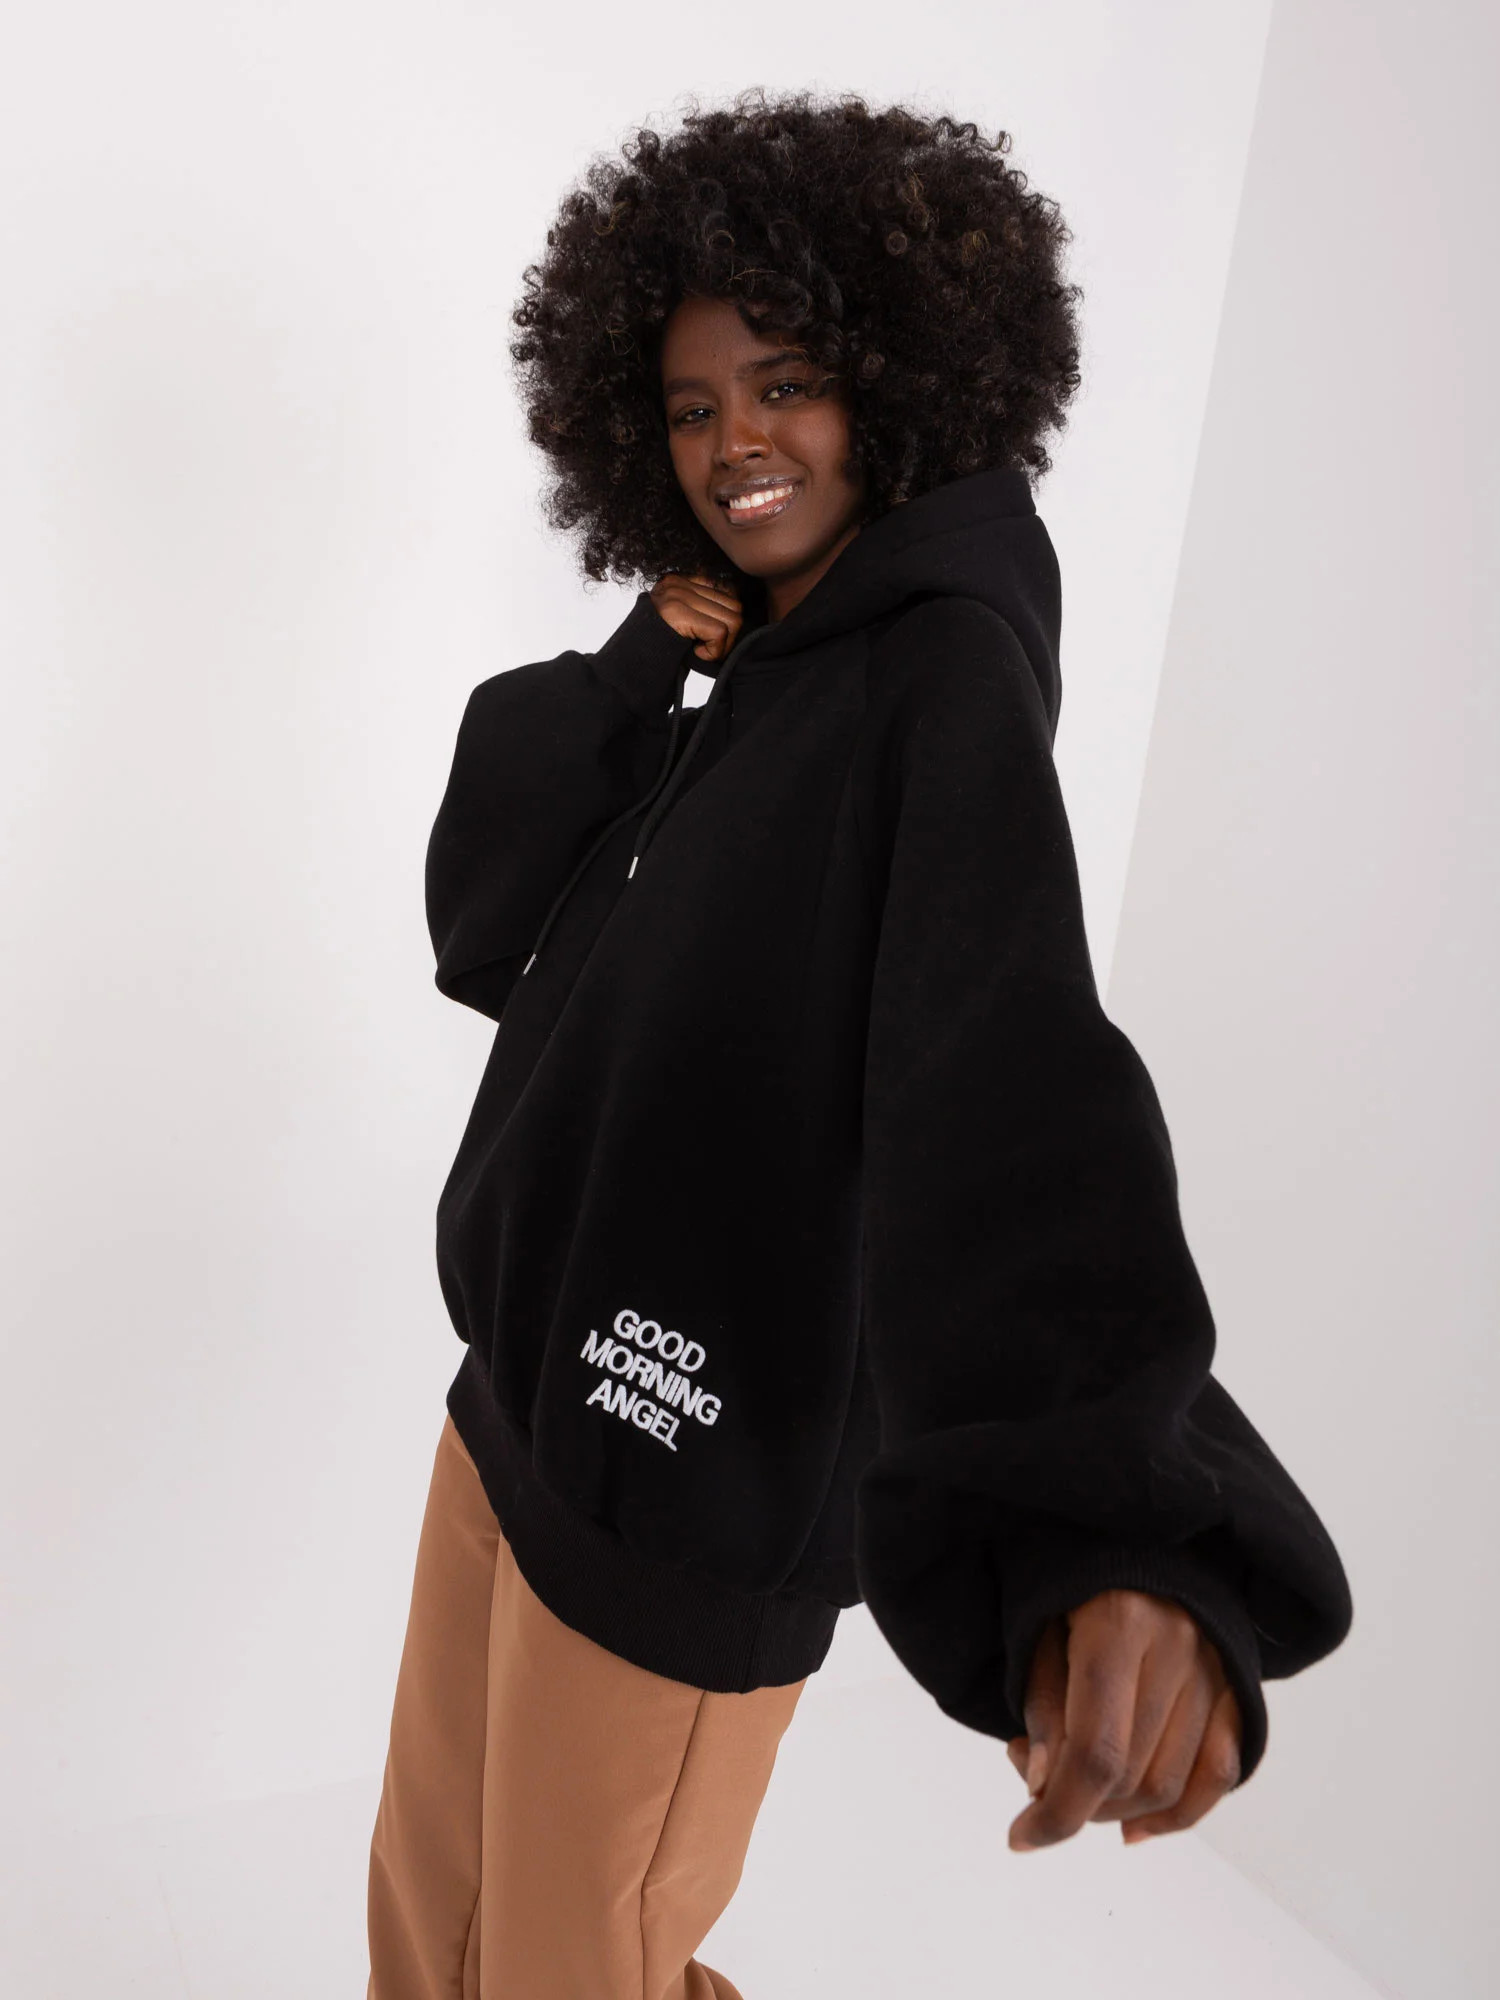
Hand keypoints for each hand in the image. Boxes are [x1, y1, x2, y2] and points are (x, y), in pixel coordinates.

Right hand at [649, 572, 742, 662]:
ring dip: (722, 644)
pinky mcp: (677, 613)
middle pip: (734, 606)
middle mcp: (677, 583)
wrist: (626, 668)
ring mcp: (676, 596)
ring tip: (700, 651)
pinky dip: (714, 652)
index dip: (726, 620)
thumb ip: (702, 609)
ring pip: (732, 619)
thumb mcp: (681, 622)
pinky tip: (696, 655)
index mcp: (679, 581)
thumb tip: (735, 611)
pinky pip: (720, 632)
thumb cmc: (656, 650)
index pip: (727, 591)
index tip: (708, 638)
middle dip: (729, 634)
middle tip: (707, 648)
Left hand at [1004, 1589, 1243, 1851]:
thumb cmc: (1074, 1577)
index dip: (1057, 1811)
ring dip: (1115, 1810)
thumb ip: (1043, 1706)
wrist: (1139, 1531)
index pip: (1097, 1751)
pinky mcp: (1236, 1686)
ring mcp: (1215, 1668)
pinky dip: (1176, 1815)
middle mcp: (1179, 1647)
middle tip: (1035, 1781)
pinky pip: (1217, 1774)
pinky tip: (1132, 1828)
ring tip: (1073, 1785)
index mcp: (1121, 1623)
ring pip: (1169, 1783)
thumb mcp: (1040, 1626)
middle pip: (1132, 1774)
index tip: (1019, 1837)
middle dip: (1075, 1804)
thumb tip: (1042, 1786)